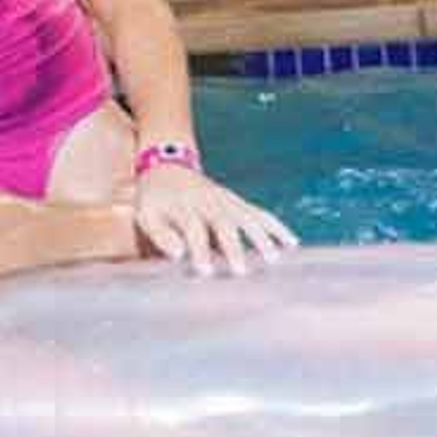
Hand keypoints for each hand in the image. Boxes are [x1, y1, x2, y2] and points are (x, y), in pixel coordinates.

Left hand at [133, 165, 297, 276]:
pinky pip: (259, 213)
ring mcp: (226, 200)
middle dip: (234, 247)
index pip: (193, 229)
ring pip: (247, 217)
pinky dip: (276, 226)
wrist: (167, 165)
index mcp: (183, 206)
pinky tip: (291, 242)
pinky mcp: (237, 201)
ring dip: (261, 237)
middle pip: (224, 223)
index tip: (206, 271)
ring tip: (273, 258)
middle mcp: (208, 202)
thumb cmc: (155, 198)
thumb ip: (160, 234)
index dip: (200, 249)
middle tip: (241, 271)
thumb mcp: (145, 214)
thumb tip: (177, 254)